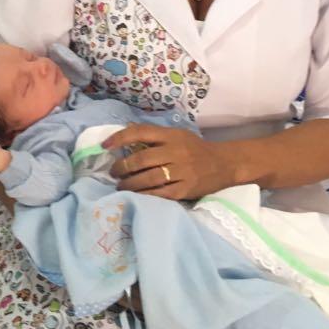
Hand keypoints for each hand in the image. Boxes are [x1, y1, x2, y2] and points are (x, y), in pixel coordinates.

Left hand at [102, 124, 232, 200]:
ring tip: (121, 186)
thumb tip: (126, 135)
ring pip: (147, 178)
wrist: (224, 164)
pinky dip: (144, 195)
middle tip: (113, 173)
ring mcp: (181, 171)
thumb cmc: (196, 149)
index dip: (119, 138)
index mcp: (171, 135)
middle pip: (141, 159)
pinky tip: (136, 196)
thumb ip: (155, 136)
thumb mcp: (177, 135)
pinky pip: (159, 194)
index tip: (104, 146)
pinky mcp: (185, 189)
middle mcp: (175, 151)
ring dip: (129, 184)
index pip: (140, 132)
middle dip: (121, 167)